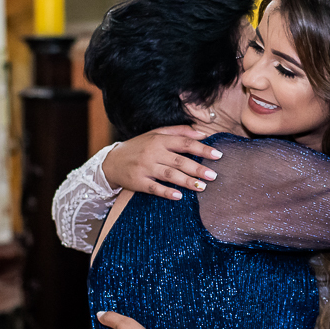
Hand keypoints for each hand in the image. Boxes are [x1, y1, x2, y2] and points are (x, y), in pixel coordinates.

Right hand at [101, 126, 222, 200]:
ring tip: (203, 187)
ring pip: (169, 175)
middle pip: (179, 161)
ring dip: (187, 181)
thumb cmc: (139, 146)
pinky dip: (166, 192)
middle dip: (198, 168)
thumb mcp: (156, 134)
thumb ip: (180, 132)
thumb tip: (203, 133)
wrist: (111, 161)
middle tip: (214, 175)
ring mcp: (144, 168)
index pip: (185, 143)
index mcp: (159, 140)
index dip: (202, 149)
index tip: (218, 155)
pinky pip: (154, 188)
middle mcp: (153, 153)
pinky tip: (179, 196)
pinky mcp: (137, 182)